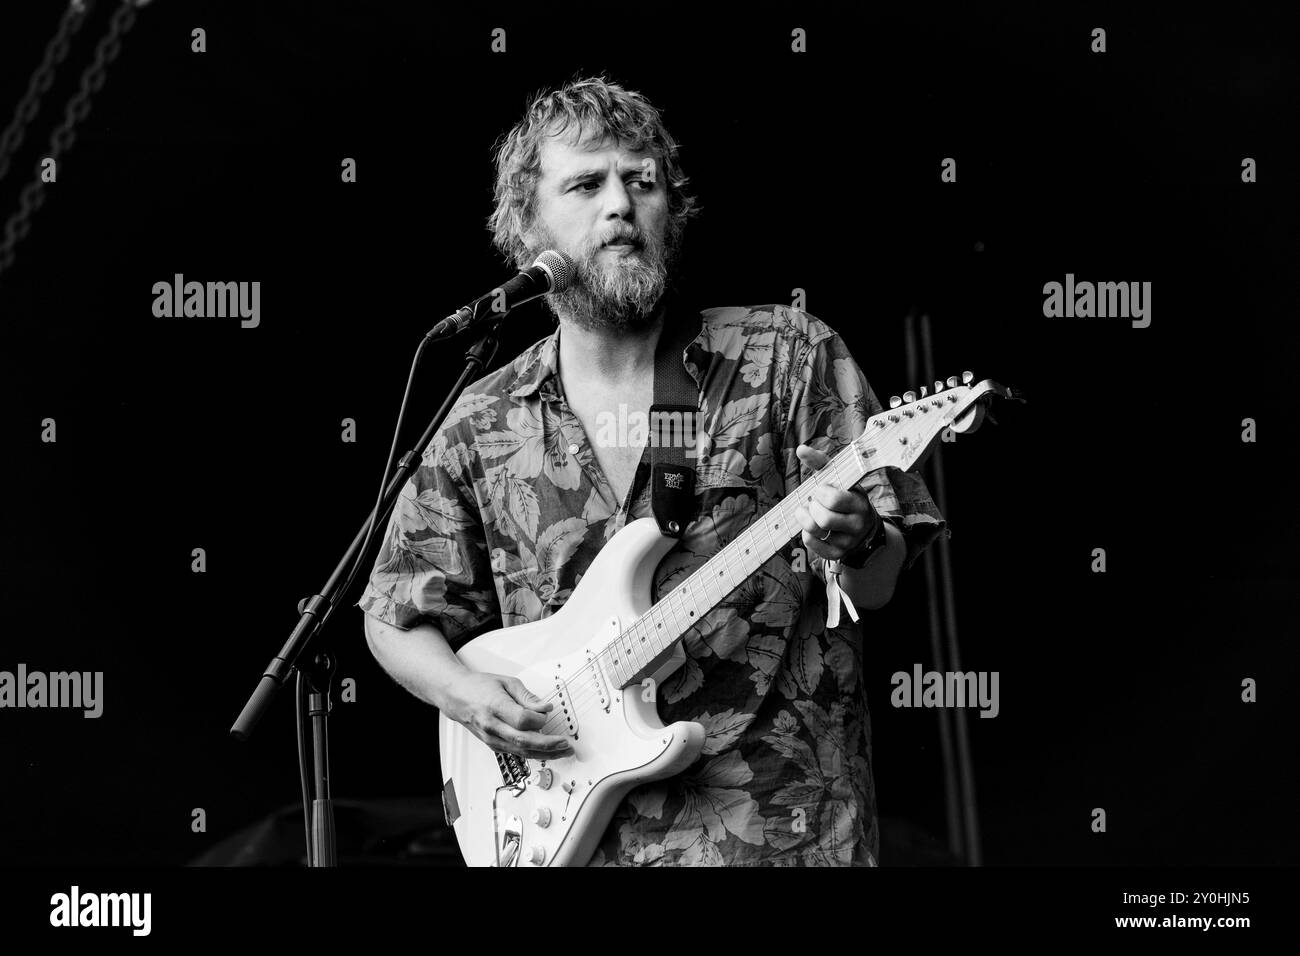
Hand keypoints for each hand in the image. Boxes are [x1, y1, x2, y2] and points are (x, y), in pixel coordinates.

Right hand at [446, 672, 574, 760]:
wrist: (457, 697)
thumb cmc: (480, 687)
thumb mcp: (506, 682)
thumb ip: (528, 696)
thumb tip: (545, 708)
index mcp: (495, 707)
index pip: (522, 720)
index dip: (539, 718)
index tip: (546, 712)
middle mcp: (492, 727)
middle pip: (523, 740)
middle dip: (548, 744)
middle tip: (566, 744)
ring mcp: (491, 739)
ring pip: (521, 751)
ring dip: (544, 754)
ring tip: (562, 752)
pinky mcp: (493, 745)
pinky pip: (516, 752)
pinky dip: (532, 753)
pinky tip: (546, 752)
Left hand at [793, 443, 879, 560]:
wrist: (862, 527)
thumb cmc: (845, 497)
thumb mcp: (839, 478)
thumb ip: (820, 462)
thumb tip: (800, 449)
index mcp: (859, 502)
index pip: (833, 500)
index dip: (821, 493)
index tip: (822, 490)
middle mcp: (857, 524)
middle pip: (823, 519)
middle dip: (812, 507)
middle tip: (815, 502)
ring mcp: (847, 541)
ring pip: (815, 531)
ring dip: (805, 519)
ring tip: (811, 512)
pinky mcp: (837, 554)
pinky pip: (810, 542)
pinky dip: (806, 532)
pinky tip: (813, 527)